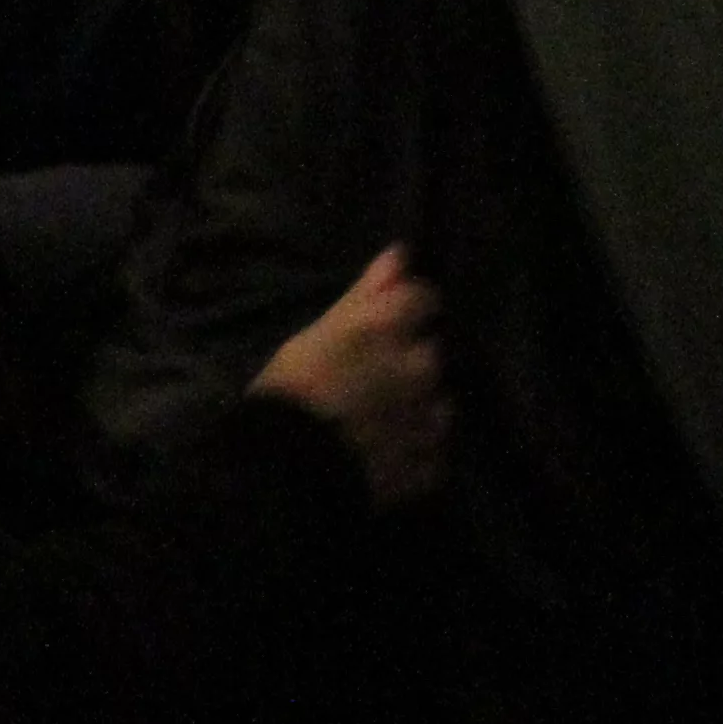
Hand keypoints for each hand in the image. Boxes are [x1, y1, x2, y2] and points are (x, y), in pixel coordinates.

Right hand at [254, 248, 450, 505]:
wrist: (285, 469)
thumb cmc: (290, 389)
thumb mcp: (318, 333)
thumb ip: (366, 293)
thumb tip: (401, 254)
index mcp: (390, 328)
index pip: (425, 298)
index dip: (407, 309)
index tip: (386, 323)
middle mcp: (419, 367)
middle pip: (430, 353)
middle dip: (410, 361)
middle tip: (374, 378)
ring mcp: (426, 419)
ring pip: (437, 404)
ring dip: (418, 407)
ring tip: (381, 421)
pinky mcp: (425, 464)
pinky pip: (432, 453)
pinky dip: (417, 451)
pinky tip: (389, 454)